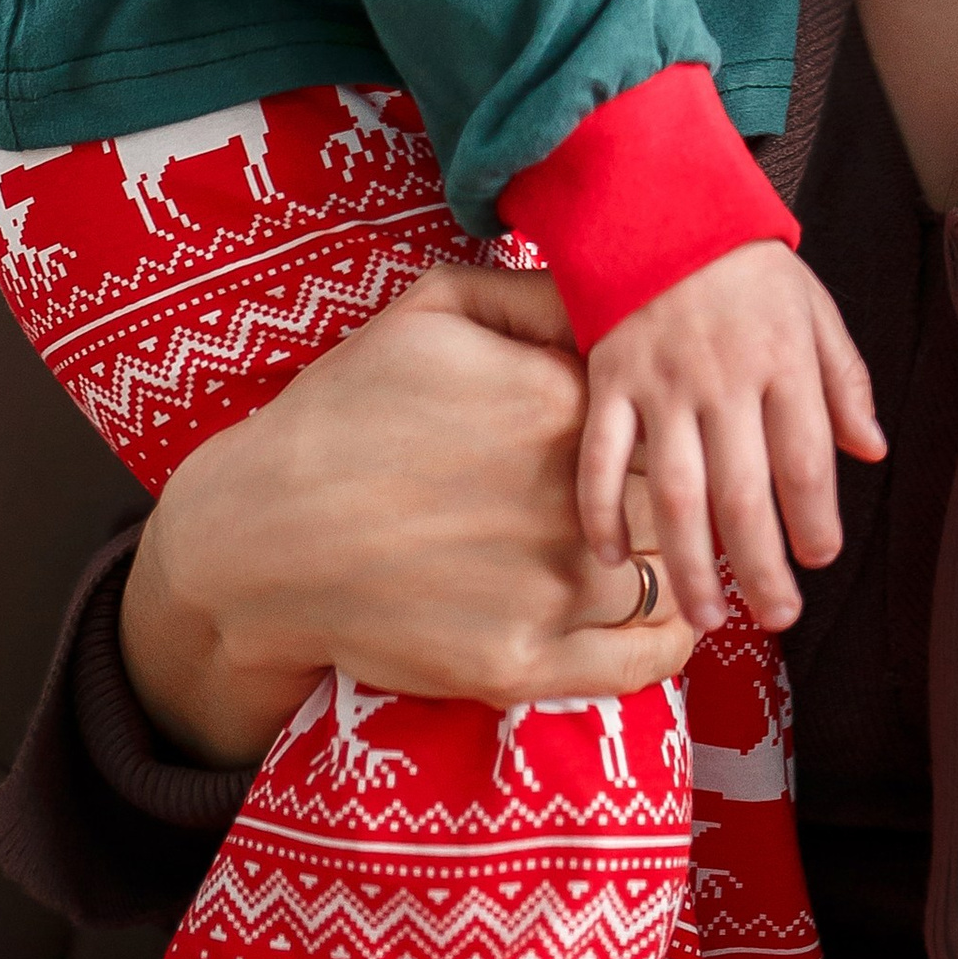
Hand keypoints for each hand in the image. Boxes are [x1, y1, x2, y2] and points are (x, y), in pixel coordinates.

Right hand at [121, 262, 694, 765]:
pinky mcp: (519, 664)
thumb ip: (539, 294)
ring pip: (677, 577)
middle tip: (699, 491)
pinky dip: (672, 641)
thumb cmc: (344, 409)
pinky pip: (639, 661)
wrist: (258, 535)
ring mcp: (545, 589)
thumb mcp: (434, 308)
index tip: (680, 420)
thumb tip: (617, 295)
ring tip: (694, 555)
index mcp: (557, 401)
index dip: (681, 416)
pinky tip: (671, 619)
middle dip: (694, 490)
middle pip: (682, 494)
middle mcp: (565, 497)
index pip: (672, 408)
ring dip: (693, 565)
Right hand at [579, 240, 883, 638]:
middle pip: (744, 494)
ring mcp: (661, 382)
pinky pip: (600, 457)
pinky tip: (608, 557)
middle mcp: (724, 378)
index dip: (816, 520)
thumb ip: (846, 381)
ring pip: (675, 492)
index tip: (819, 558)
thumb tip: (873, 451)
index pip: (806, 459)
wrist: (660, 199)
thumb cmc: (746, 264)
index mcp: (783, 358)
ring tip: (706, 617)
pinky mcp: (609, 378)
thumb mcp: (814, 307)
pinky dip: (599, 510)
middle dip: (762, 567)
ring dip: (690, 564)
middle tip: (776, 617)